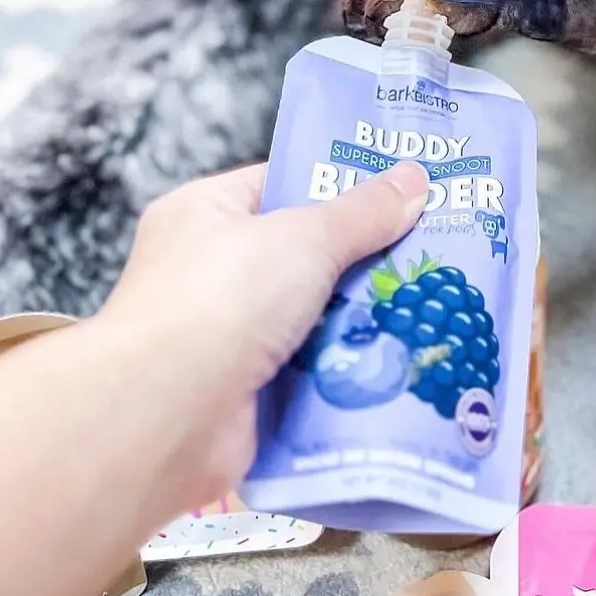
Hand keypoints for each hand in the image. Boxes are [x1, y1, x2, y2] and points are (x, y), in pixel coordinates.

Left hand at [94, 160, 428, 515]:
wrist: (166, 416)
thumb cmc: (220, 300)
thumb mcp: (304, 238)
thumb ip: (362, 213)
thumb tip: (413, 179)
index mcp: (203, 212)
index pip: (277, 184)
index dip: (337, 186)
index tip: (399, 192)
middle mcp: (206, 272)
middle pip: (300, 256)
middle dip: (359, 261)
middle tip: (429, 255)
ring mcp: (223, 337)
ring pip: (309, 318)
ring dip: (356, 321)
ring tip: (425, 311)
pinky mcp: (242, 395)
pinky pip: (306, 373)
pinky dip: (341, 372)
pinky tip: (394, 364)